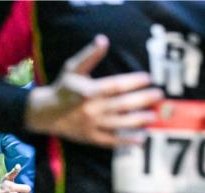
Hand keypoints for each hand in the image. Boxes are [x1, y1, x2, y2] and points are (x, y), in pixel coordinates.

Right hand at [24, 35, 162, 146]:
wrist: (46, 113)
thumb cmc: (63, 87)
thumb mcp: (73, 68)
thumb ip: (89, 55)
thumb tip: (103, 40)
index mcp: (88, 91)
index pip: (115, 86)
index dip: (133, 82)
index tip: (147, 77)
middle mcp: (91, 109)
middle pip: (122, 104)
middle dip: (143, 99)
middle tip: (159, 95)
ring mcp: (91, 125)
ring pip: (120, 122)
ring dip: (139, 120)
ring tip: (154, 115)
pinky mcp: (90, 138)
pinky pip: (111, 141)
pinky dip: (126, 141)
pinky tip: (141, 138)